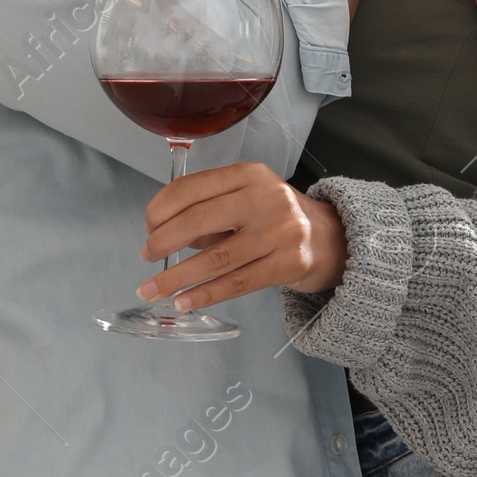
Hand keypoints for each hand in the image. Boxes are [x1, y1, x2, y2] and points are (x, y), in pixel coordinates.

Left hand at [138, 162, 346, 311]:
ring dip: (177, 276)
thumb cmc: (276, 218)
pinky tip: (184, 301)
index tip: (147, 226)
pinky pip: (237, 283)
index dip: (161, 208)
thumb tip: (163, 234)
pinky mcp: (289, 263)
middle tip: (146, 255)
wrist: (331, 240)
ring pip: (215, 258)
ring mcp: (281, 231)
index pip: (193, 187)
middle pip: (200, 219)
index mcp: (249, 174)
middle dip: (164, 241)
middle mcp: (266, 198)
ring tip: (152, 288)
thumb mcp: (245, 199)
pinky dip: (205, 294)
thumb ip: (209, 211)